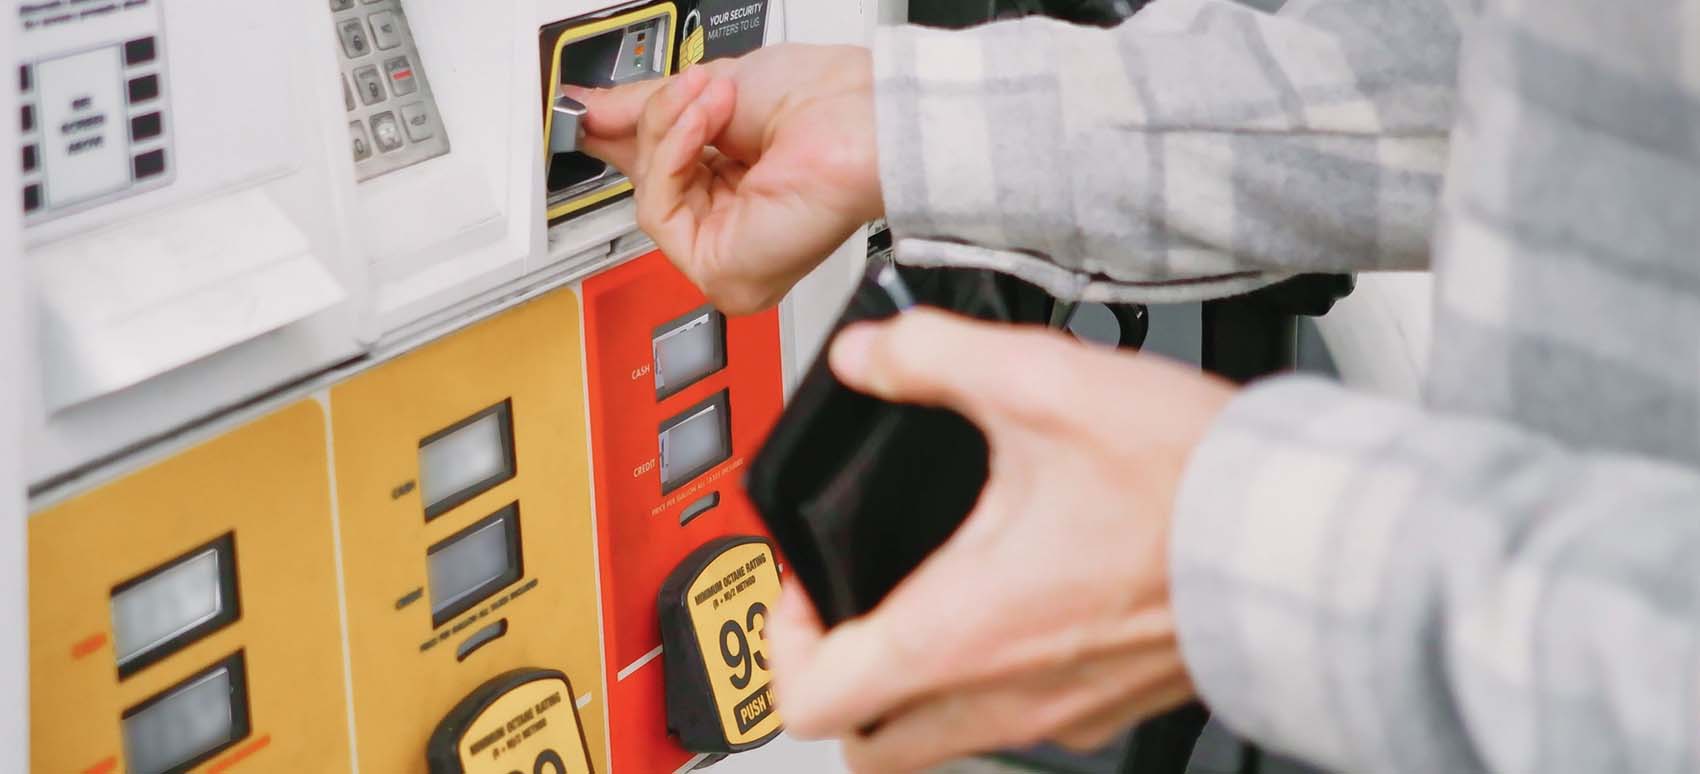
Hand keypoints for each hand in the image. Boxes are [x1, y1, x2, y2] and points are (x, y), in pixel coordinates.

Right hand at [570, 45, 882, 313]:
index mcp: (738, 188)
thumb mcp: (713, 92)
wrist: (860, 117)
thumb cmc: (825, 104)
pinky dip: (674, 159)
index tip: (589, 110)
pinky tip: (705, 129)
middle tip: (686, 87)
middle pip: (647, 184)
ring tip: (711, 100)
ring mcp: (729, 256)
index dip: (626, 136)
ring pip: (648, 197)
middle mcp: (735, 228)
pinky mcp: (722, 273)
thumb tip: (588, 111)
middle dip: (657, 123)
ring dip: (672, 133)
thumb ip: (645, 108)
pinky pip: (659, 213)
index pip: (659, 173)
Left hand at [765, 310, 1236, 772]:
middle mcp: (1003, 695)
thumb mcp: (1042, 386)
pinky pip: (1018, 717)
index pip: (810, 698)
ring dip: (912, 679)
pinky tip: (1022, 594)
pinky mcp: (1111, 703)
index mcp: (960, 634)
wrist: (1306, 538)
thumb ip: (933, 358)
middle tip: (853, 599)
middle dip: (839, 675)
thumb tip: (871, 354)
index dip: (780, 638)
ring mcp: (1061, 713)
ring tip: (932, 586)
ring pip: (941, 737)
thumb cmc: (1189, 485)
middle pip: (869, 743)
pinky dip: (990, 675)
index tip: (805, 579)